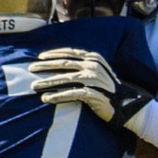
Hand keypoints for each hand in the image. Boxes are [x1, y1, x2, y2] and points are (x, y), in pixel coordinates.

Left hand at [29, 48, 151, 127]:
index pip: (69, 53)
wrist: (126, 105)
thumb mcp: (98, 71)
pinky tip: (46, 98)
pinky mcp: (93, 94)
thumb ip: (83, 64)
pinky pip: (71, 94)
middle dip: (45, 66)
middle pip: (64, 64)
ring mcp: (94, 80)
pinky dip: (57, 96)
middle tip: (30, 69)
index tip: (39, 57)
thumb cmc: (108, 89)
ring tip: (34, 85)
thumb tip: (61, 63)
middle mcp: (93, 66)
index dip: (53, 54)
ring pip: (65, 79)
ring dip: (47, 82)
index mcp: (94, 58)